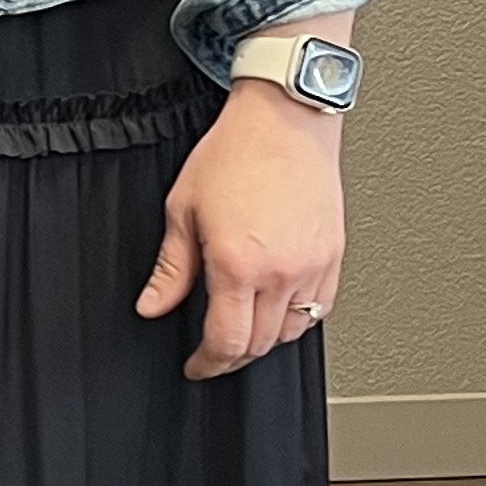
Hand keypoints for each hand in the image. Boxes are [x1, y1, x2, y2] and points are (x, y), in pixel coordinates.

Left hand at [135, 79, 346, 378]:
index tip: (196, 366)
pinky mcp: (333, 255)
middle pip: (259, 345)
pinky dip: (296, 319)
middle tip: (213, 353)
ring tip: (243, 330)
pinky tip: (276, 308)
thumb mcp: (183, 209)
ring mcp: (312, 265)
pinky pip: (319, 308)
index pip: (226, 342)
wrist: (284, 119)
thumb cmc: (235, 152)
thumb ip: (170, 268)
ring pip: (292, 332)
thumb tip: (152, 306)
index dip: (207, 364)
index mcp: (237, 264)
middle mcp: (280, 271)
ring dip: (264, 340)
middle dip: (231, 357)